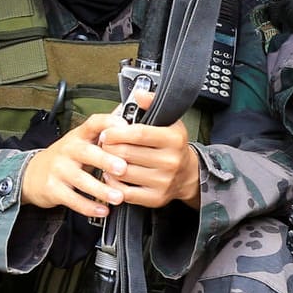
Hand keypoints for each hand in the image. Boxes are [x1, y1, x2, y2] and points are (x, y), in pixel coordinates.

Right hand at [21, 111, 128, 216]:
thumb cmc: (66, 157)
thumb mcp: (82, 141)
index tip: (125, 127)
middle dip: (106, 160)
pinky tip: (103, 210)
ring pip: (81, 179)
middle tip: (123, 169)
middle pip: (86, 152)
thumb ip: (104, 132)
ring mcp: (59, 169)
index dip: (109, 122)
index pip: (93, 123)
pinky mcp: (53, 188)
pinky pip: (72, 199)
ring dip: (101, 189)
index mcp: (79, 136)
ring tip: (118, 197)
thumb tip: (131, 117)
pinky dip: (88, 207)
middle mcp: (68, 150)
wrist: (31, 174)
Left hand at [93, 87, 199, 208]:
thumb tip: (138, 95)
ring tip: (108, 158)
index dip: (116, 132)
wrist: (188, 175)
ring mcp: (164, 181)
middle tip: (104, 145)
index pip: (138, 133)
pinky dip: (113, 183)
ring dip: (108, 165)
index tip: (106, 133)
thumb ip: (152, 104)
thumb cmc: (171, 146)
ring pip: (122, 172)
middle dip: (108, 148)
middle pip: (126, 153)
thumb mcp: (168, 121)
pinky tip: (113, 175)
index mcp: (174, 139)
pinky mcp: (156, 198)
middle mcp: (171, 161)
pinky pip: (124, 192)